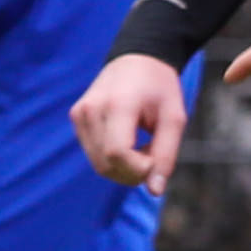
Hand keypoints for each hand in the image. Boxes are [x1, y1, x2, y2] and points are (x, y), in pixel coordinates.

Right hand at [71, 52, 194, 187]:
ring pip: (97, 163)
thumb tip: (155, 191)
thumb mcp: (174, 118)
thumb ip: (166, 154)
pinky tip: (128, 143)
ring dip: (123, 167)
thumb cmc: (160, 89)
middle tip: (153, 156)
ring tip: (143, 147)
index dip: (138, 169)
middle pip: (105, 164)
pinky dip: (112, 159)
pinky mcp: (76, 117)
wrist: (138, 59)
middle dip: (132, 172)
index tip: (155, 160)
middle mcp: (92, 109)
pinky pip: (93, 153)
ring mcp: (80, 113)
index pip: (117, 153)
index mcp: (118, 104)